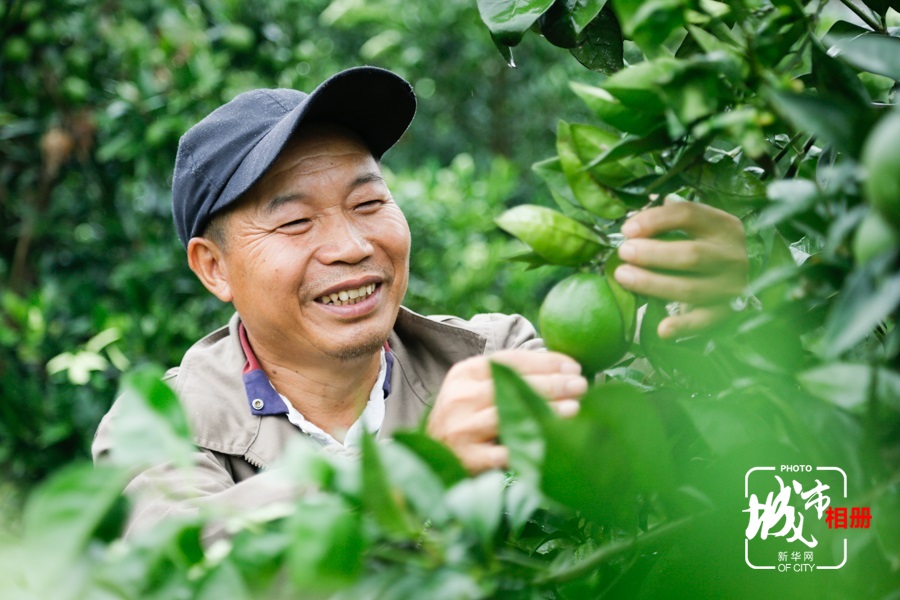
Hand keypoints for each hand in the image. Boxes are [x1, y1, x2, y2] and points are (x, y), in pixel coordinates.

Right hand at [426, 350, 585, 472]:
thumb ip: (510, 376)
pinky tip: (555, 441)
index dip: (545, 362)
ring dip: (545, 410)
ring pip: (509, 414)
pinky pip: (505, 452)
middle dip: (552, 383)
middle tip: (581, 385)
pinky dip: (530, 444)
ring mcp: (462, 428)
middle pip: (511, 385)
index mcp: (465, 373)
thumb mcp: (477, 389)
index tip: (574, 365)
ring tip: (574, 408)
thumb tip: (564, 368)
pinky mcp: (468, 457)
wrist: (432, 454)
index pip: (510, 361)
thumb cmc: (467, 417)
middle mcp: (460, 397)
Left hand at [613, 197, 748, 338]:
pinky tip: (662, 330)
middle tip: (624, 252)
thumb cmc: (701, 247)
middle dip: (652, 254)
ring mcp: (730, 286)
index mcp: (724, 227)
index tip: (627, 229)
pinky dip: (682, 327)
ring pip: (689, 288)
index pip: (689, 215)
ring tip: (623, 276)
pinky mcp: (724, 313)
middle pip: (690, 254)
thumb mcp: (694, 228)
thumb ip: (669, 221)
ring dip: (652, 283)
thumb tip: (632, 225)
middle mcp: (732, 256)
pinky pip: (701, 322)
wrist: (730, 280)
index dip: (655, 220)